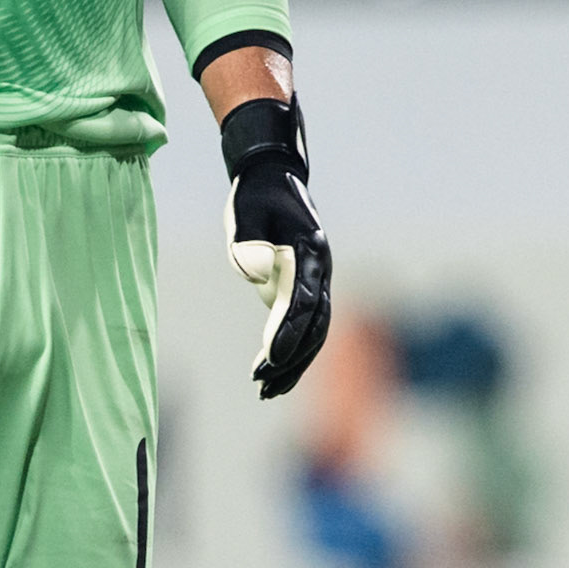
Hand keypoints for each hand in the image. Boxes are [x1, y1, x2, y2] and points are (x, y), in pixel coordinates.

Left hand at [221, 94, 330, 399]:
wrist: (274, 175)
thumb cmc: (256, 195)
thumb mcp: (246, 214)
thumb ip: (251, 245)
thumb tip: (258, 274)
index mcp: (310, 249)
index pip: (303, 301)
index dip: (287, 332)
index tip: (269, 357)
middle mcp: (321, 268)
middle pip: (314, 324)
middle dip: (291, 357)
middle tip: (263, 384)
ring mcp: (319, 279)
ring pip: (315, 331)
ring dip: (294, 363)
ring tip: (267, 392)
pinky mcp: (307, 288)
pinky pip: (306, 326)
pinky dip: (292, 350)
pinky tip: (273, 374)